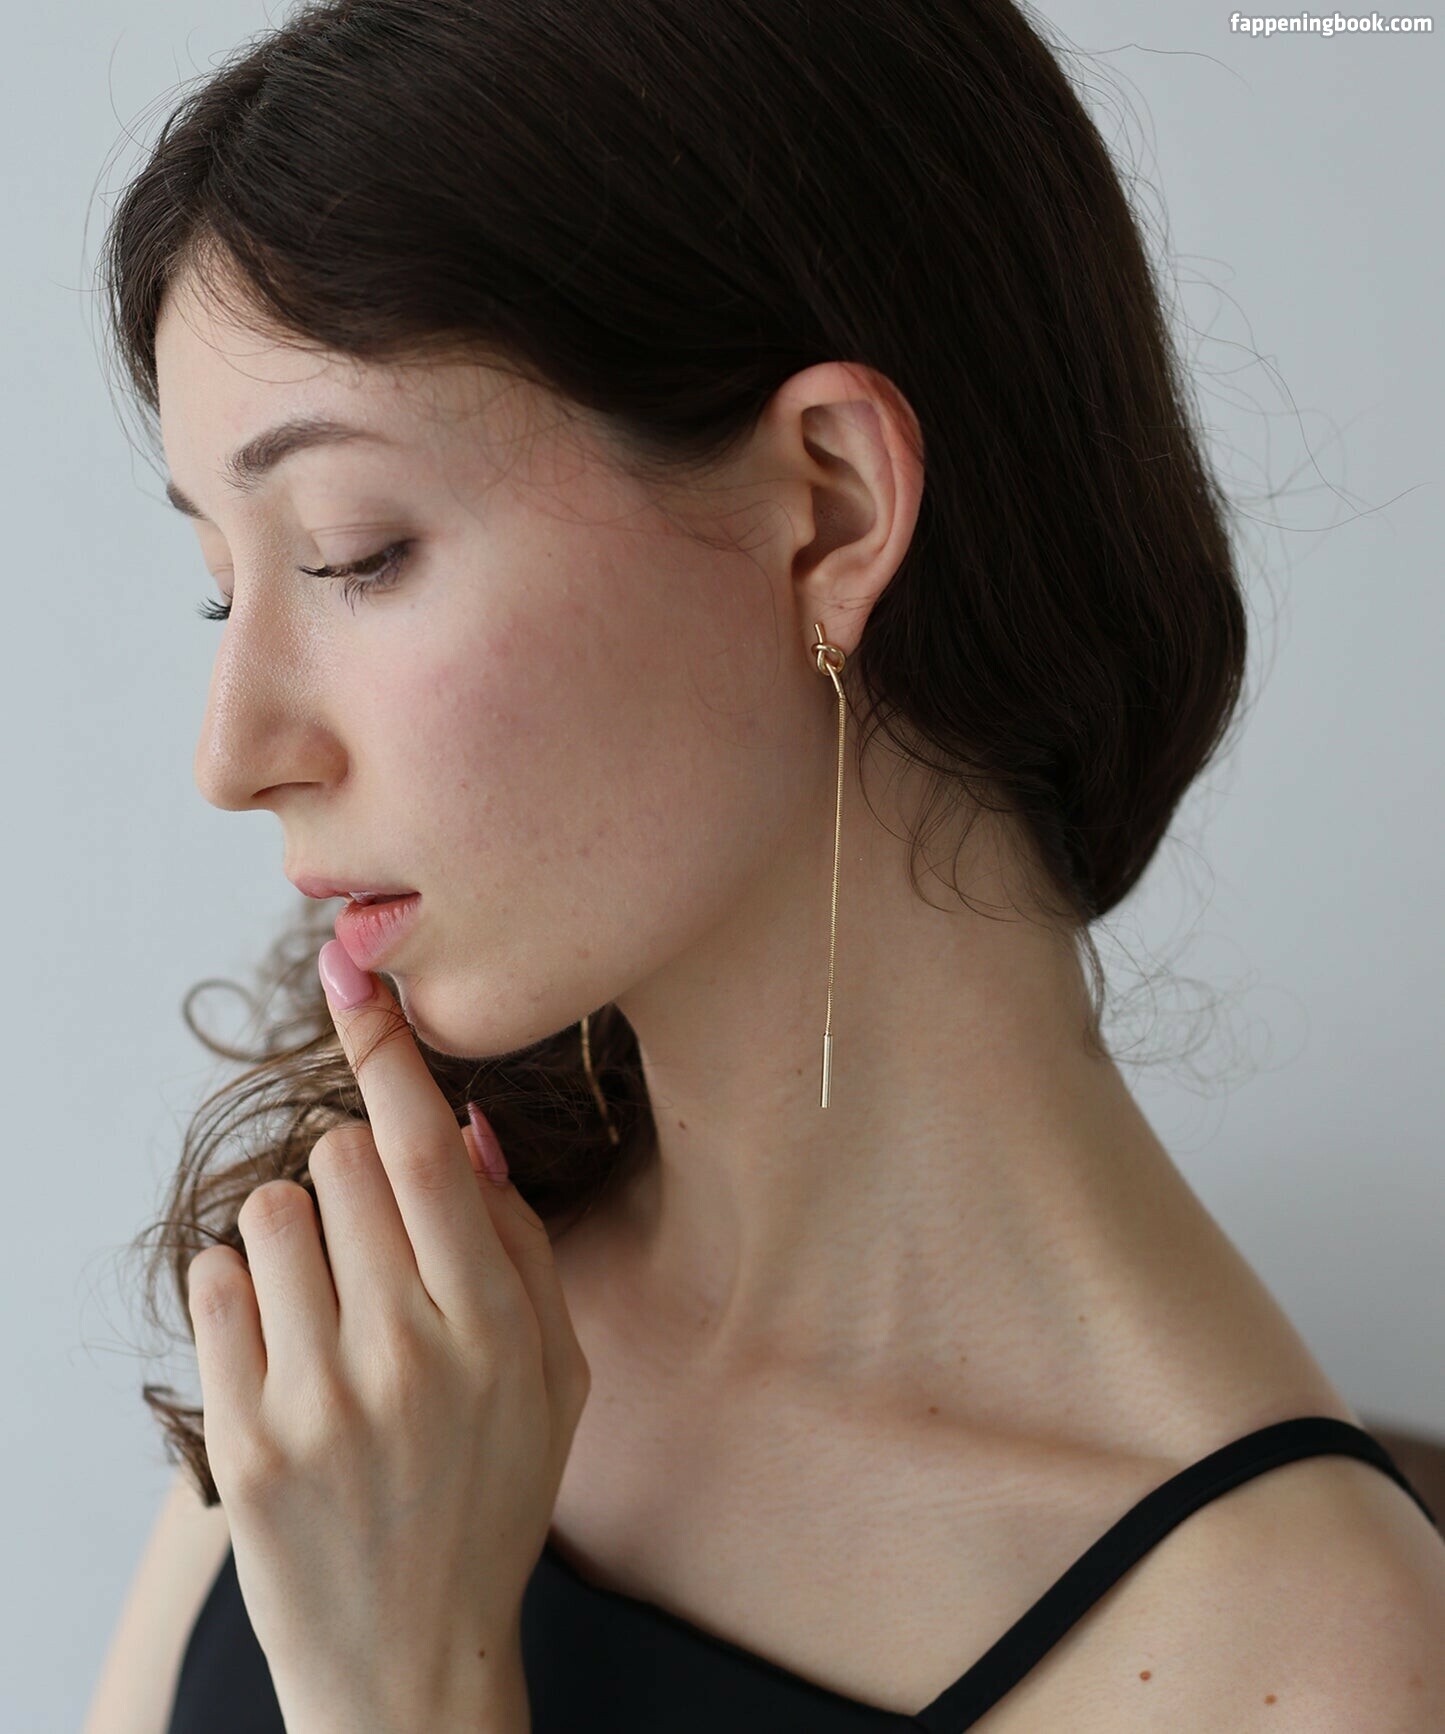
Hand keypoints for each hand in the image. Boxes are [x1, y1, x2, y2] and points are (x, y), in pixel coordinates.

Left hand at [185, 939, 588, 1732]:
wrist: (412, 1659)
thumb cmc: (493, 1496)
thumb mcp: (556, 1374)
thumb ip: (521, 1242)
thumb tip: (461, 1127)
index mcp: (494, 1327)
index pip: (424, 1151)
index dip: (388, 1051)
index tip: (355, 978)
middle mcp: (405, 1353)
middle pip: (338, 1160)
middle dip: (353, 1170)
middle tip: (373, 1241)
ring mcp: (316, 1400)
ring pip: (271, 1211)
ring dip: (299, 1230)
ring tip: (329, 1302)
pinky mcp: (243, 1442)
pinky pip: (215, 1286)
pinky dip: (246, 1287)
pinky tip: (284, 1343)